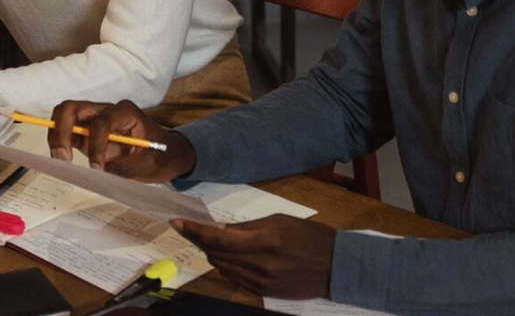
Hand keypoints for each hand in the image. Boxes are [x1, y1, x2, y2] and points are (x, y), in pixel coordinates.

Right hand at [48, 99, 196, 181]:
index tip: (97, 169)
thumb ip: (125, 169)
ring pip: (63, 116)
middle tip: (62, 159)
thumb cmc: (162, 155)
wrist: (166, 153)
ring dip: (56, 136)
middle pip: (72, 108)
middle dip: (62, 130)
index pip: (101, 122)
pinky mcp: (87, 134)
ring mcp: (94, 121)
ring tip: (59, 161)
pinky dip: (58, 143)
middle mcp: (105, 111)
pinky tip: (61, 161)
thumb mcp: (150, 166)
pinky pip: (65, 132)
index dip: (95, 145)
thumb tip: (98, 174)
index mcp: (125, 112)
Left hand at [172, 215, 335, 299]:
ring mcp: (262, 282)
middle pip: (216, 253)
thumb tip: (219, 229)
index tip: (177, 222)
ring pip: (221, 267)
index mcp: (266, 241)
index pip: (219, 238)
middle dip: (198, 240)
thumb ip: (247, 227)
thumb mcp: (279, 221)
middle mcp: (261, 264)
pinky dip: (225, 266)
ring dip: (211, 253)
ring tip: (209, 241)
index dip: (194, 231)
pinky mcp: (265, 292)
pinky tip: (226, 257)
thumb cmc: (310, 237)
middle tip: (188, 228)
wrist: (336, 266)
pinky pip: (234, 279)